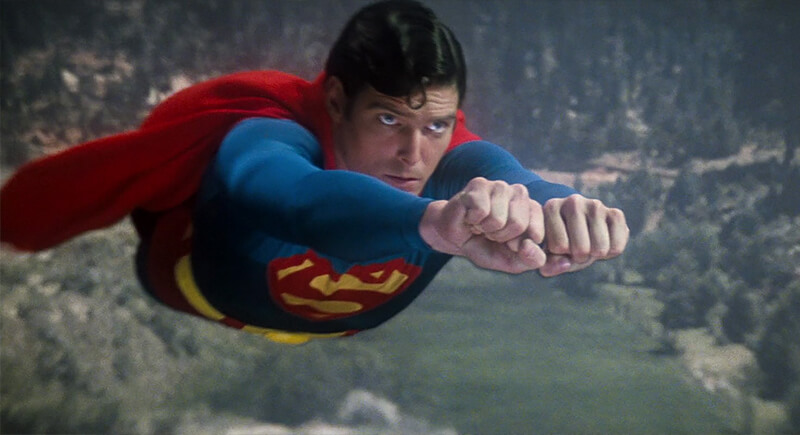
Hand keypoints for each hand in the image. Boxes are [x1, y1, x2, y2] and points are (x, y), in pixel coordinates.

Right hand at [419, 177, 547, 273]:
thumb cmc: (485, 245)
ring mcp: (499, 186)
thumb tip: (529, 246)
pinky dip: (472, 221)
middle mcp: (519, 193)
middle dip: (500, 237)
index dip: (518, 245)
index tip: (507, 243)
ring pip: (498, 219)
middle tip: (490, 232)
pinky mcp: (479, 184)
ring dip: (485, 229)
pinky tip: (471, 217)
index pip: (537, 233)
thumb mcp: (512, 260)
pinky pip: (481, 211)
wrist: (453, 237)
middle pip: (518, 224)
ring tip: (480, 224)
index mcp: (532, 209)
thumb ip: (531, 259)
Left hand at [538, 194, 628, 276]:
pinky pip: (617, 247)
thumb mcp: (551, 255)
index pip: (558, 246)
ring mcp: (595, 205)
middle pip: (581, 249)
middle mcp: (573, 202)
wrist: (584, 230)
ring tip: (589, 244)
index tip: (560, 245)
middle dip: (579, 257)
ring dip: (595, 255)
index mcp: (551, 208)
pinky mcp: (616, 213)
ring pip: (599, 249)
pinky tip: (604, 242)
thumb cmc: (563, 243)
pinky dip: (611, 252)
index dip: (561, 254)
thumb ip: (550, 265)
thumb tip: (566, 264)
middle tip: (577, 247)